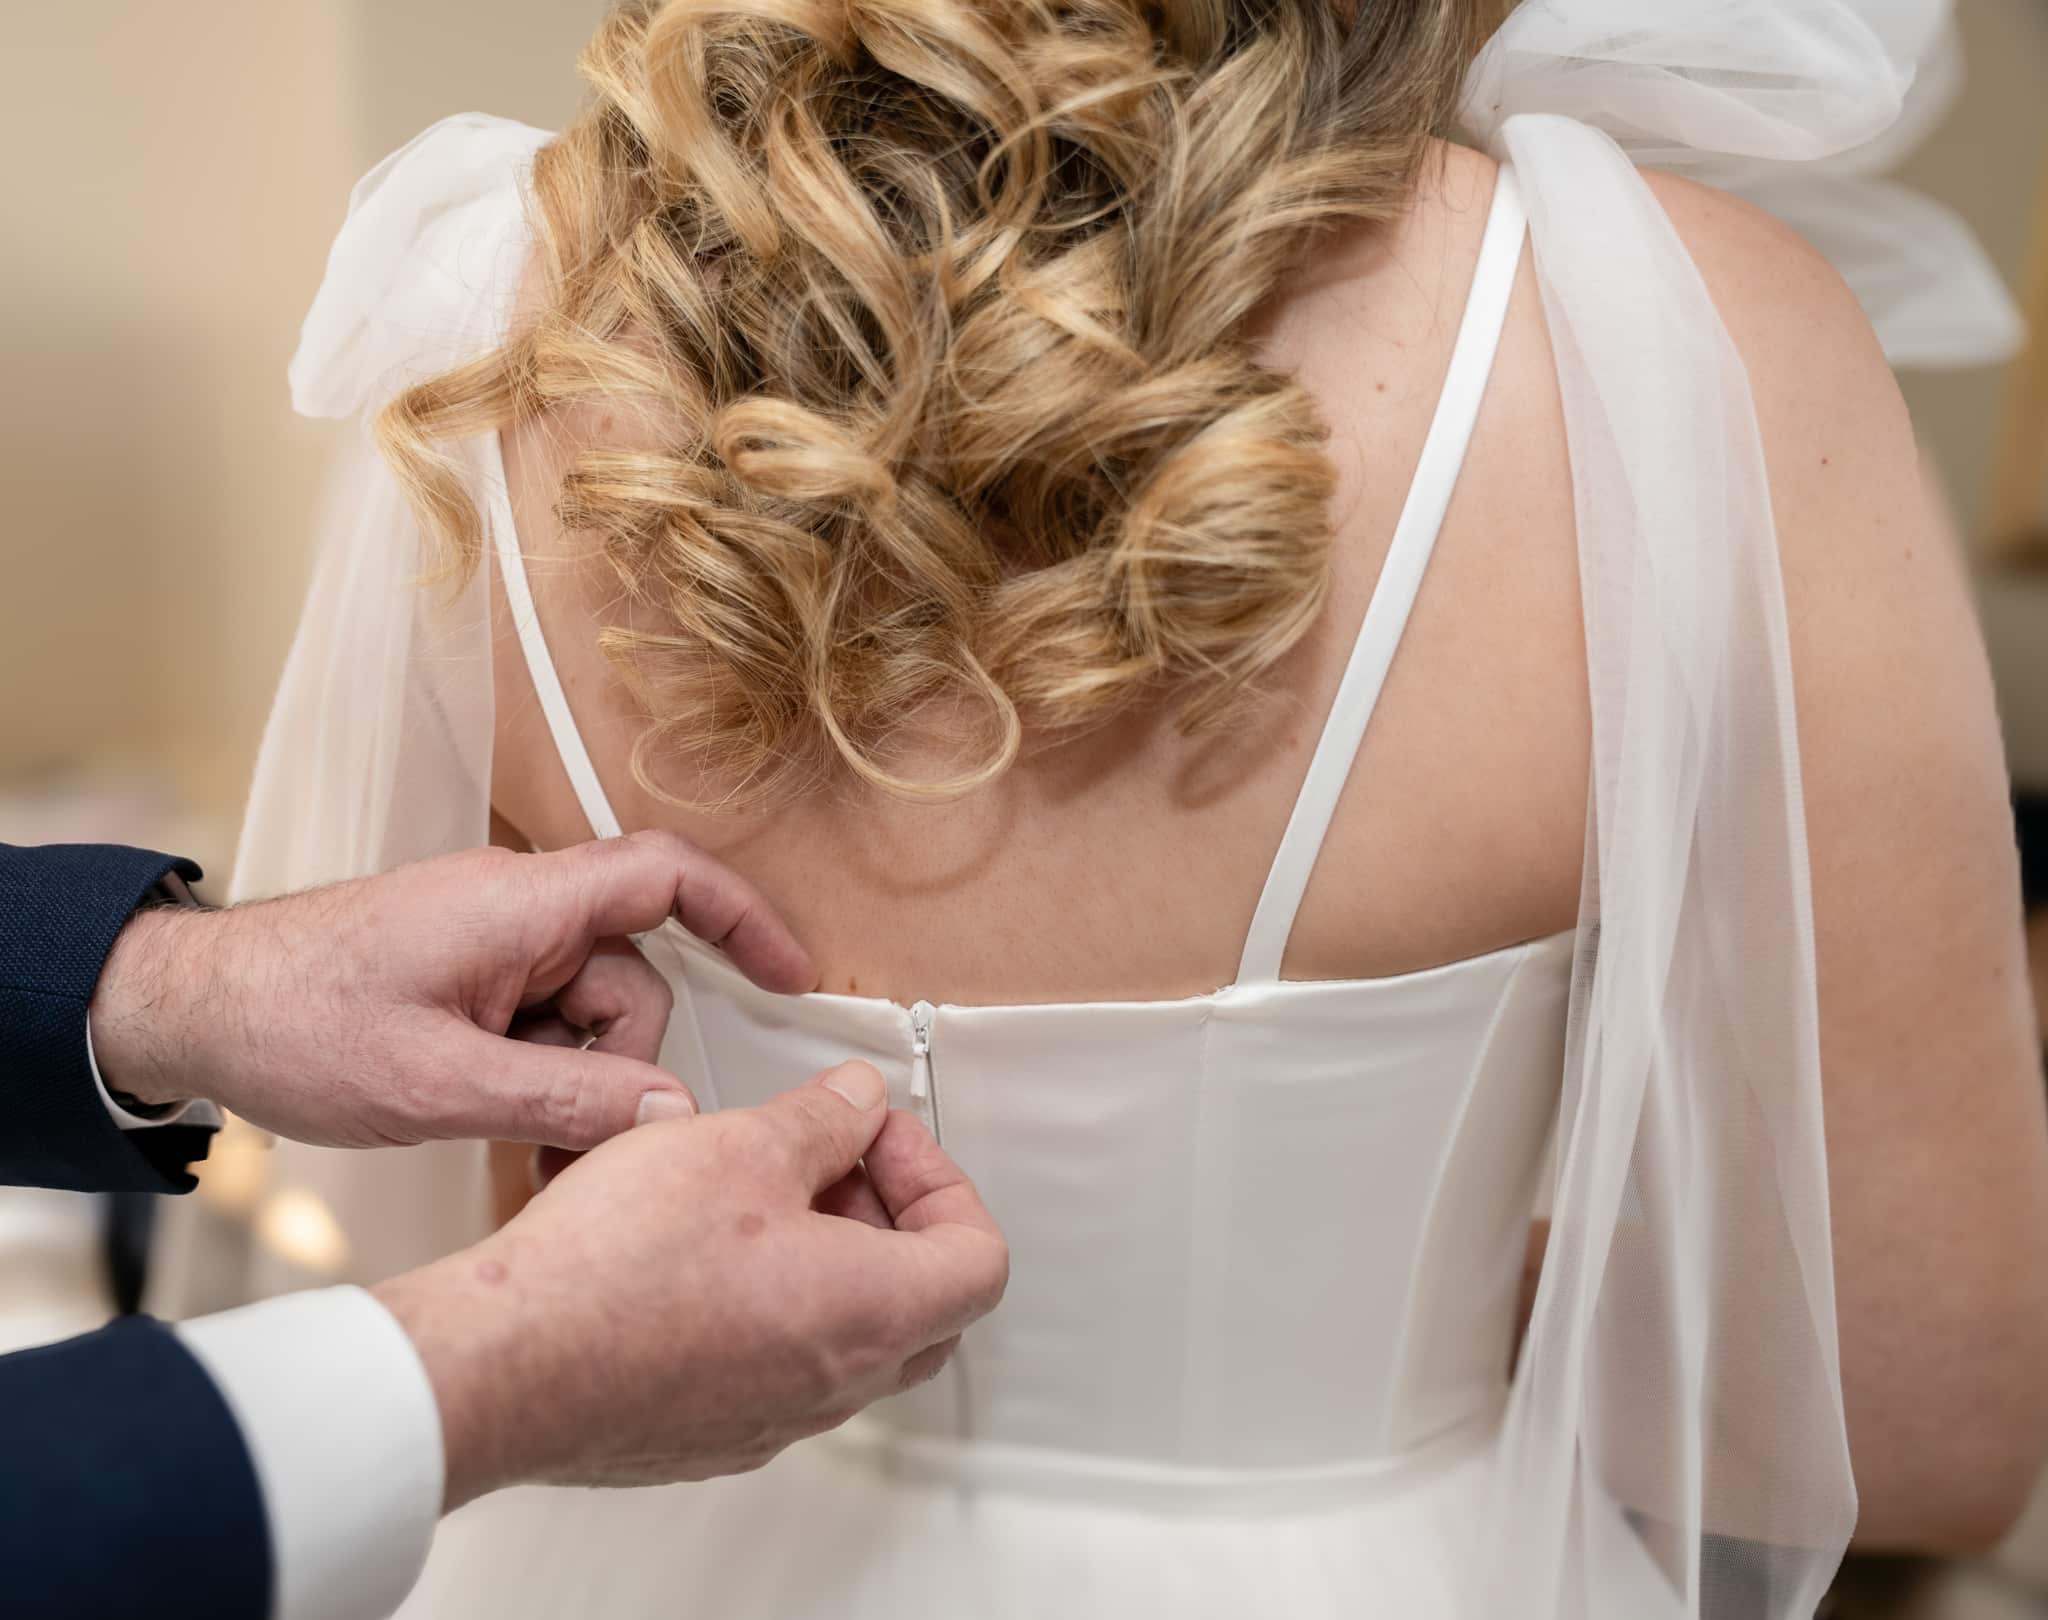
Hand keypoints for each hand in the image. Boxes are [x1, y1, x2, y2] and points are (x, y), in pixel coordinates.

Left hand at [87, 833, 814, 1149]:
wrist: (185, 1008)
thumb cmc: (287, 1020)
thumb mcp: (434, 1083)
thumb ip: (562, 1096)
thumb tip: (665, 1114)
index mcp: (518, 904)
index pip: (664, 878)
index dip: (743, 918)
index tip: (791, 974)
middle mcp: (514, 910)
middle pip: (628, 979)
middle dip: (615, 1067)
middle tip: (565, 1141)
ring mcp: (489, 942)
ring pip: (585, 1014)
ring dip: (567, 1083)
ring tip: (507, 1142)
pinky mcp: (466, 973)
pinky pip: (539, 1022)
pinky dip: (533, 1076)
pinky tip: (491, 1120)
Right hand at [372, 1061, 1009, 1506]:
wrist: (502, 1366)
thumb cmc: (614, 1270)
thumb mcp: (738, 1145)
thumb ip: (822, 1120)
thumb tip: (859, 1102)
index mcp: (871, 1311)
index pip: (978, 1256)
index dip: (940, 1180)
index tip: (878, 1137)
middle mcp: (834, 1383)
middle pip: (925, 1303)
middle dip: (890, 1216)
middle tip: (829, 1162)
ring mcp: (771, 1419)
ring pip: (846, 1336)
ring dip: (825, 1256)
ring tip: (752, 1193)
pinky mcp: (707, 1433)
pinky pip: (775, 1366)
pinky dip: (767, 1303)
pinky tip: (698, 1252)